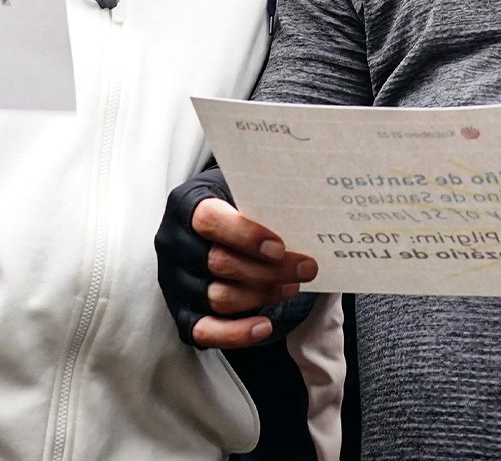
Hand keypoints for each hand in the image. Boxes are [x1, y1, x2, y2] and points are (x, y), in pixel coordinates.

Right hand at [156, 173, 317, 349]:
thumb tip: (302, 211)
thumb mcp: (241, 187)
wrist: (207, 218)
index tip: (279, 247)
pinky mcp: (181, 312)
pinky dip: (236, 333)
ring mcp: (175, 282)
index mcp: (187, 205)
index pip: (209, 220)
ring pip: (218, 297)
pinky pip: (205, 331)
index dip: (245, 235)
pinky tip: (265, 326)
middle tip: (306, 268)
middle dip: (269, 270)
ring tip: (291, 286)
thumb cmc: (231, 201)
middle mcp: (175, 245)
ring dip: (261, 295)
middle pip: (219, 263)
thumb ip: (260, 198)